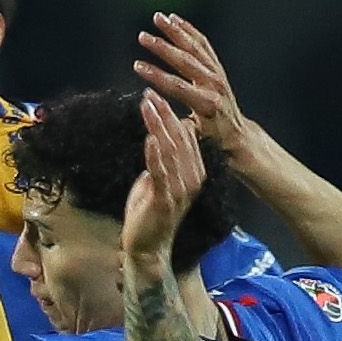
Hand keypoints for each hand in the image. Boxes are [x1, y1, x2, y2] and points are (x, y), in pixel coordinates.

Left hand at [121, 92, 204, 268]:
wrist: (147, 247)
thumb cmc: (150, 213)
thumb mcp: (158, 179)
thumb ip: (161, 159)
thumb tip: (157, 135)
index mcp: (194, 172)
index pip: (185, 136)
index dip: (170, 114)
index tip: (156, 94)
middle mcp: (192, 179)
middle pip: (179, 139)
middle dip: (164, 113)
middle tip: (150, 93)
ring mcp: (181, 190)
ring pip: (170, 150)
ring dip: (157, 125)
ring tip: (147, 105)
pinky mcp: (166, 200)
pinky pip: (161, 172)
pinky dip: (155, 154)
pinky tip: (149, 137)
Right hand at [133, 13, 247, 151]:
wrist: (237, 135)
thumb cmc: (211, 139)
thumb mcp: (192, 136)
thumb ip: (174, 122)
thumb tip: (152, 107)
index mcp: (207, 104)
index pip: (177, 86)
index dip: (156, 75)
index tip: (137, 66)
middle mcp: (214, 85)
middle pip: (185, 61)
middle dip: (162, 48)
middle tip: (142, 37)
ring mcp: (217, 74)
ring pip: (195, 47)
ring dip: (175, 31)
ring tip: (157, 18)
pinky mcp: (217, 67)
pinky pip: (202, 44)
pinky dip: (188, 31)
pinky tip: (174, 20)